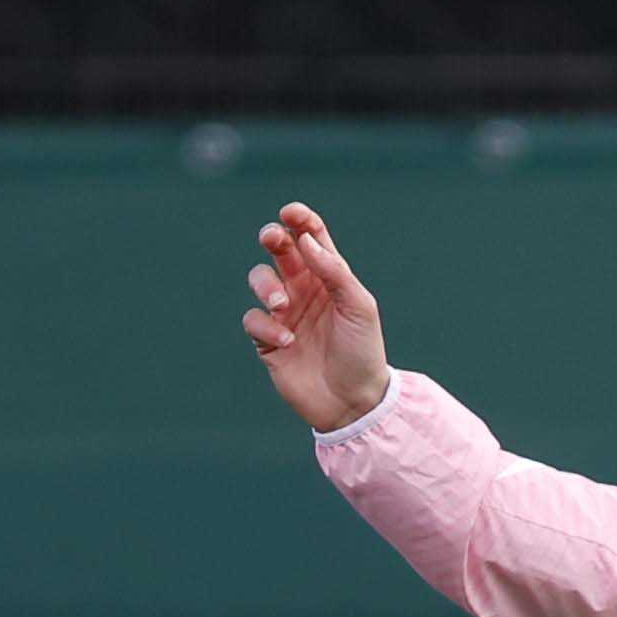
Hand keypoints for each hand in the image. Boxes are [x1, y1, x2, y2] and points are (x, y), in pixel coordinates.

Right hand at [242, 203, 394, 432]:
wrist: (354, 402)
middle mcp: (304, 289)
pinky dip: (266, 326)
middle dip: (273, 237)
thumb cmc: (363, 352)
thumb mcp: (359, 307)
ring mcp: (285, 313)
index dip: (299, 219)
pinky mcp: (268, 340)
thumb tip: (306, 241)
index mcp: (329, 277)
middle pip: (279, 249)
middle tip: (273, 238)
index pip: (310, 237)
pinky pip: (253, 319)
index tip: (291, 214)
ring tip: (284, 306)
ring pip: (260, 279)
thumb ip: (334, 272)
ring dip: (266, 285)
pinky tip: (288, 342)